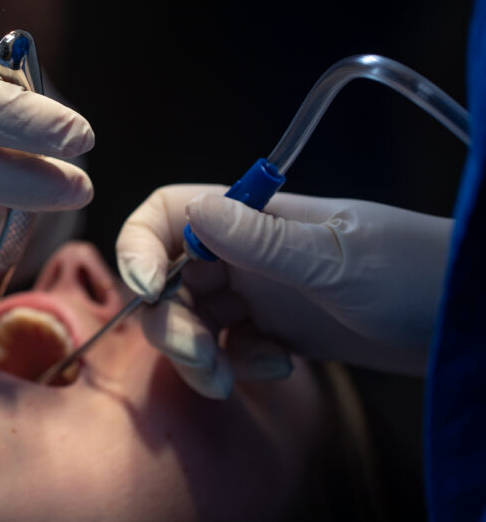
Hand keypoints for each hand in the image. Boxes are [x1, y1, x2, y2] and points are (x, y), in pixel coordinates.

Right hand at [115, 184, 452, 397]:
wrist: (464, 319)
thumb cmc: (414, 271)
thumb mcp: (339, 260)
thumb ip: (265, 242)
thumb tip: (195, 214)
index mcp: (254, 217)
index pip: (168, 214)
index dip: (139, 244)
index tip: (147, 288)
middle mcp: (246, 251)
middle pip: (169, 277)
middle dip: (170, 321)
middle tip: (199, 357)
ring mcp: (259, 292)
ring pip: (192, 318)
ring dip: (196, 352)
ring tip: (229, 378)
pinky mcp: (275, 330)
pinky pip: (228, 347)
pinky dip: (237, 363)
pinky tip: (280, 366)